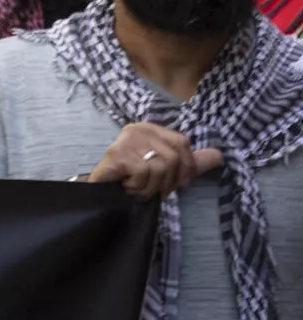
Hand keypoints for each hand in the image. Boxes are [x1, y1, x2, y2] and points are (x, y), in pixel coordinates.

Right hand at [83, 122, 221, 198]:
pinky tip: (128, 187)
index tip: (179, 184)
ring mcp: (126, 140)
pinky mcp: (116, 154)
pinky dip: (138, 187)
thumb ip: (191, 162)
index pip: (182, 142)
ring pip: (159, 167)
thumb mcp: (166, 169)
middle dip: (167, 181)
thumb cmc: (132, 178)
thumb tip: (220, 155)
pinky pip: (143, 174)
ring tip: (138, 188)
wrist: (100, 190)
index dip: (186, 166)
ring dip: (150, 187)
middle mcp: (138, 129)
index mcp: (150, 128)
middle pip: (173, 157)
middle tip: (155, 191)